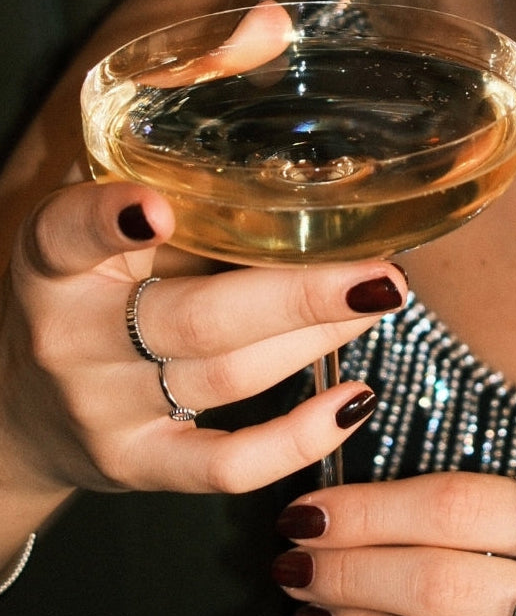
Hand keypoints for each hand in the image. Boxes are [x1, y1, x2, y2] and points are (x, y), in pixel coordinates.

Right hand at [0, 178, 405, 508]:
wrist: (25, 412)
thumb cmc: (84, 297)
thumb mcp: (94, 240)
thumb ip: (158, 196)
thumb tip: (285, 149)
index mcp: (53, 264)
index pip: (67, 236)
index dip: (110, 221)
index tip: (161, 208)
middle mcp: (71, 339)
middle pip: (195, 319)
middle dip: (299, 296)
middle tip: (380, 274)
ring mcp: (105, 410)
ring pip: (229, 377)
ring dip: (316, 339)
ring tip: (378, 300)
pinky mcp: (139, 466)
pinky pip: (227, 465)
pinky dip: (299, 440)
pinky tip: (354, 401)